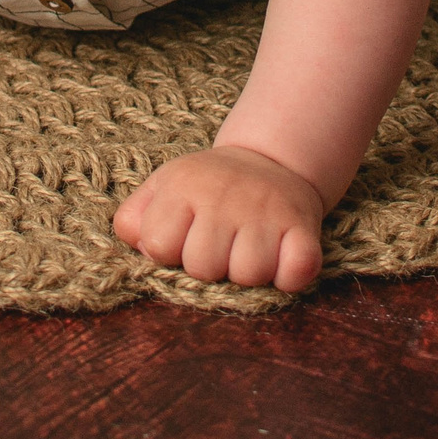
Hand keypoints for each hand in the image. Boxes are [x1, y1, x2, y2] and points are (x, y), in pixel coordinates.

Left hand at [112, 144, 326, 292]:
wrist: (271, 161)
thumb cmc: (207, 188)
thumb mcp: (162, 188)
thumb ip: (133, 219)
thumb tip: (143, 249)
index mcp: (183, 186)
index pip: (158, 246)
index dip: (168, 252)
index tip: (183, 238)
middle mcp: (224, 196)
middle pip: (203, 268)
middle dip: (208, 267)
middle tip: (219, 245)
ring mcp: (266, 212)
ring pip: (248, 276)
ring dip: (247, 274)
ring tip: (247, 248)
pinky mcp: (304, 228)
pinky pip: (294, 275)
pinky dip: (288, 277)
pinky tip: (280, 258)